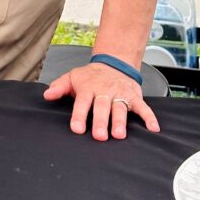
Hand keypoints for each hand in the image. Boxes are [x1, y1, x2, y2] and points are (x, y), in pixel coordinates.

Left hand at [42, 63, 160, 140]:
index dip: (79, 115)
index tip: (76, 128)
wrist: (113, 63)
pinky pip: (143, 107)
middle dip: (101, 121)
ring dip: (120, 121)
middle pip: (102, 106)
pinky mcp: (134, 96)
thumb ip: (59, 87)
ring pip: (120, 108)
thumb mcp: (72, 77)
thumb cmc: (90, 76)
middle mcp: (104, 91)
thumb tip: (47, 95)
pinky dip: (149, 117)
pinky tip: (153, 128)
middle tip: (99, 135)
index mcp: (88, 88)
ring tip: (119, 134)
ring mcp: (120, 94)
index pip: (82, 102)